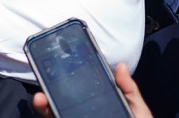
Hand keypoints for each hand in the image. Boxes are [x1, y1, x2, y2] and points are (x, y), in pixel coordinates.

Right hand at [32, 64, 152, 117]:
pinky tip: (48, 110)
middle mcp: (82, 115)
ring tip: (40, 99)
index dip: (68, 81)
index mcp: (97, 106)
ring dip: (45, 106)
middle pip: (60, 103)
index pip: (79, 92)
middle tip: (43, 85)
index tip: (60, 68)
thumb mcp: (137, 110)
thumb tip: (121, 66)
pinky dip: (51, 114)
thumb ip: (129, 90)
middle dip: (48, 93)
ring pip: (55, 114)